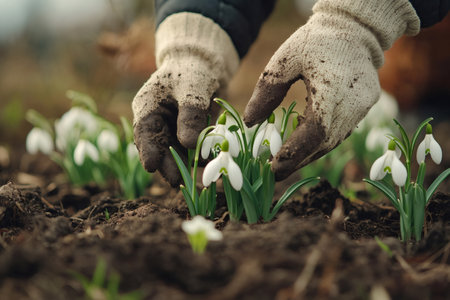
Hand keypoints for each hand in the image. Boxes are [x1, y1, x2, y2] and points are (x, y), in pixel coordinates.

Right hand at [133, 13, 238, 185]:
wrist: (207, 69)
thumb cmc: (193, 71)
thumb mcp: (192, 86)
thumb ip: (190, 112)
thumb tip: (188, 143)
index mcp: (148, 107)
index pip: (144, 131)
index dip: (146, 150)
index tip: (152, 166)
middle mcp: (157, 124)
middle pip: (159, 149)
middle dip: (168, 164)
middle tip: (178, 179)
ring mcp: (173, 133)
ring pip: (177, 155)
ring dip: (188, 165)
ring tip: (201, 175)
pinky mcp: (189, 139)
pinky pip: (194, 153)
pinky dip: (202, 160)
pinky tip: (212, 165)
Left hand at [244, 0, 418, 179]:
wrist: (354, 28)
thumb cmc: (315, 41)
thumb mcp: (284, 59)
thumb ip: (267, 91)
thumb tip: (250, 123)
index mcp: (333, 88)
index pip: (315, 131)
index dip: (294, 152)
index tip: (273, 167)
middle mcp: (353, 103)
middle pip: (324, 143)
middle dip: (298, 160)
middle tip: (274, 172)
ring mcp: (363, 106)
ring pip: (334, 141)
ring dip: (309, 153)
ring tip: (285, 161)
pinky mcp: (365, 106)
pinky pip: (341, 131)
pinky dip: (321, 140)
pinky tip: (304, 142)